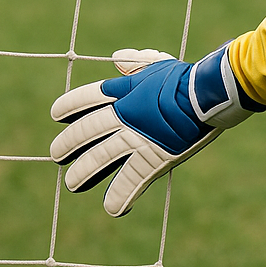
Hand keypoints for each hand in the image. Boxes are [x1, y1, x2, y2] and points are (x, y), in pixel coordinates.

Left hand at [50, 44, 261, 215]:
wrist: (209, 93)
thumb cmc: (185, 77)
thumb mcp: (158, 64)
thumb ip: (136, 63)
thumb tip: (119, 58)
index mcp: (122, 91)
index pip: (83, 99)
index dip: (67, 107)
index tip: (56, 115)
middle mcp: (123, 115)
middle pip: (84, 132)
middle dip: (66, 144)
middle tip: (57, 154)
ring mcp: (135, 139)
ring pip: (97, 161)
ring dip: (81, 174)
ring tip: (72, 183)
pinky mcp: (151, 160)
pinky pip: (128, 184)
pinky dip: (118, 198)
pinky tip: (112, 208)